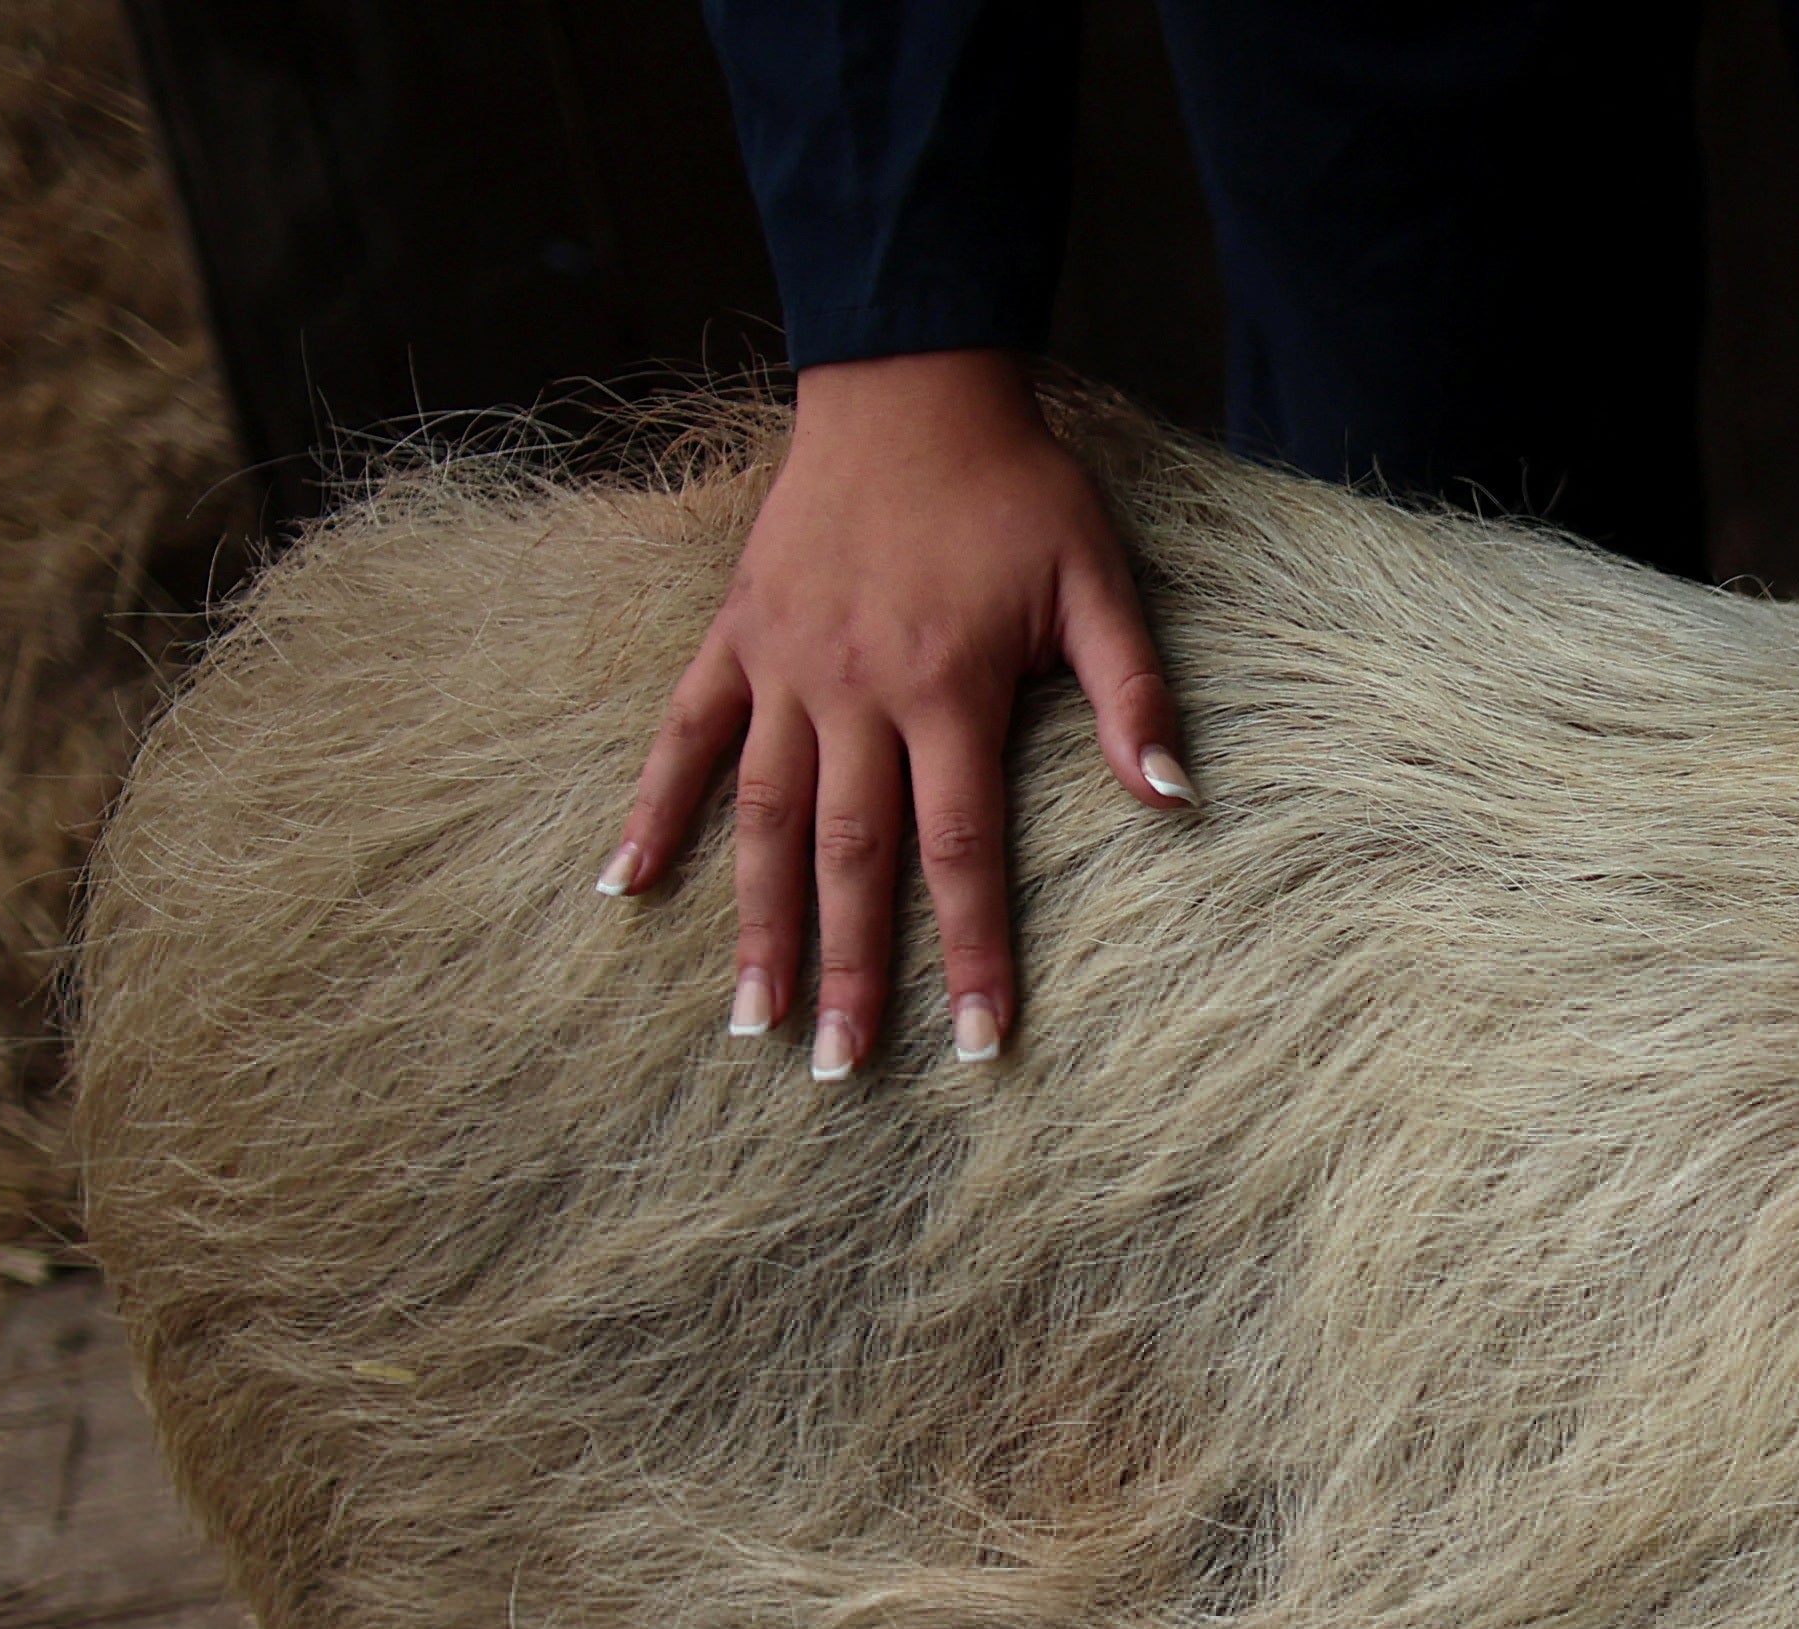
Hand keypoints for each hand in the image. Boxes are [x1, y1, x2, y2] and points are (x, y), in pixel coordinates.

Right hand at [602, 350, 1191, 1073]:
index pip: (960, 852)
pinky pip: (684, 734)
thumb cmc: (1019, 489)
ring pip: (759, 816)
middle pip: (848, 857)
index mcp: (945, 690)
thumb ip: (1133, 693)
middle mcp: (853, 691)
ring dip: (752, 922)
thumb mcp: (1098, 581)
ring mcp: (783, 666)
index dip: (972, 954)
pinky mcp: (736, 636)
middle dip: (848, 971)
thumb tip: (1172, 800)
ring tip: (748, 1018)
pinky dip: (652, 809)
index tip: (979, 1045)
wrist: (910, 386)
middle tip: (837, 1071)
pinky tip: (625, 885)